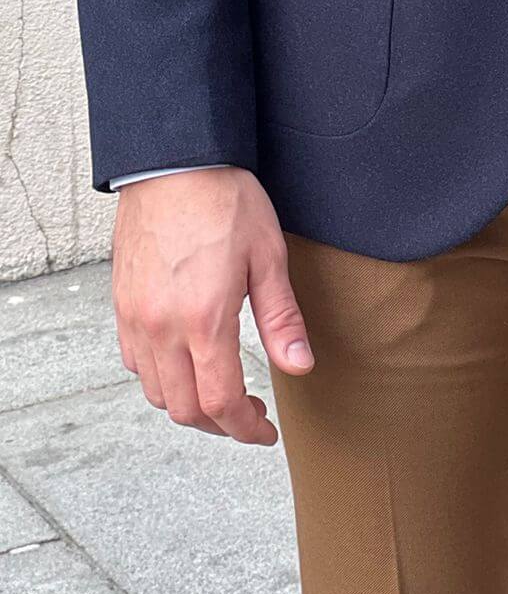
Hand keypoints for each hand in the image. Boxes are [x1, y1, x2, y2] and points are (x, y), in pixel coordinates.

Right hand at [112, 166, 312, 445]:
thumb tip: (300, 365)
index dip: (245, 430)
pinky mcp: (122, 304)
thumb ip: (281, 319)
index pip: (221, 403)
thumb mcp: (268, 256)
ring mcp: (136, 318)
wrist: (174, 161)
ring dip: (189, 403)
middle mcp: (163, 327)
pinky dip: (160, 377)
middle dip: (220, 423)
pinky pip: (135, 363)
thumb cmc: (224, 199)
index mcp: (204, 320)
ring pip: (156, 392)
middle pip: (185, 409)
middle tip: (249, 413)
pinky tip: (185, 361)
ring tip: (220, 389)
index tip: (264, 432)